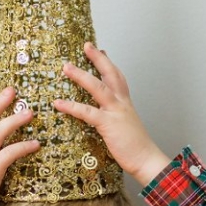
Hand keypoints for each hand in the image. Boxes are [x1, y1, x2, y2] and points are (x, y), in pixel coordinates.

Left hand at [53, 43, 168, 185]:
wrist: (147, 159)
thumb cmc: (135, 147)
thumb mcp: (125, 126)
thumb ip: (115, 117)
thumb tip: (102, 115)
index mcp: (125, 103)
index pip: (118, 77)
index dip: (108, 63)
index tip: (101, 51)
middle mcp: (122, 103)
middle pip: (110, 74)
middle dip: (98, 59)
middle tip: (86, 46)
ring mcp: (115, 112)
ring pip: (97, 87)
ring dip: (80, 76)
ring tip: (66, 67)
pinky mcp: (108, 124)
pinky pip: (87, 112)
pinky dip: (72, 106)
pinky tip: (59, 103)